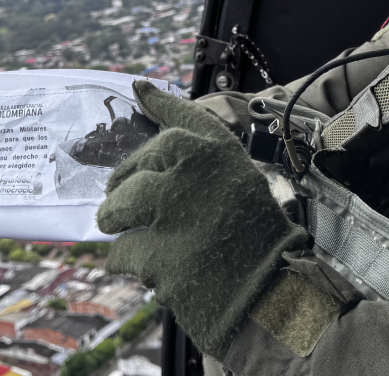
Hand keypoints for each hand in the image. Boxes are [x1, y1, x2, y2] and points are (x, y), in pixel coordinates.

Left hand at [97, 81, 307, 358]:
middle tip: (117, 198)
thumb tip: (159, 152)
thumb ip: (205, 167)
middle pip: (137, 165)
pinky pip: (121, 250)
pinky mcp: (159, 254)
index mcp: (221, 154)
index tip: (139, 89)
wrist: (274, 300)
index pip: (180, 117)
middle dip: (123, 182)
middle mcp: (196, 172)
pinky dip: (127, 260)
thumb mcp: (241, 187)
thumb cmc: (258, 244)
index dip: (159, 102)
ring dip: (114, 218)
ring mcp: (175, 212)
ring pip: (119, 205)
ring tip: (117, 227)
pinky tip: (145, 266)